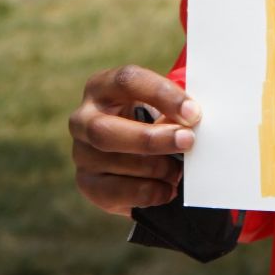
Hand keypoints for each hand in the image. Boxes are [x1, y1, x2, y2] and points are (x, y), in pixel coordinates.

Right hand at [69, 64, 200, 215]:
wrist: (138, 150)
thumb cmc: (153, 117)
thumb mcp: (162, 105)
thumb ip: (175, 109)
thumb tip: (192, 118)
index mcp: (103, 86)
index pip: (127, 81)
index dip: (162, 95)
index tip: (192, 112)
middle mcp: (83, 118)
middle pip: (106, 130)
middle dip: (151, 139)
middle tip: (187, 142)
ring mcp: (81, 152)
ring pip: (111, 162)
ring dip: (154, 168)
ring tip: (178, 170)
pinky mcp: (87, 183)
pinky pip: (113, 192)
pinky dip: (146, 192)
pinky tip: (167, 189)